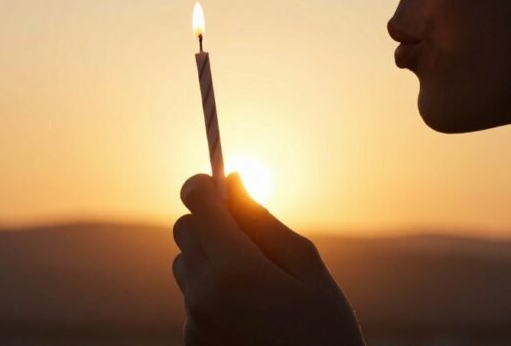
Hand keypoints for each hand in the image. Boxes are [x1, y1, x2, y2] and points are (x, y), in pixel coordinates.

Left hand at [172, 172, 365, 345]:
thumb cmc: (326, 336)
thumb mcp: (308, 272)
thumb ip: (265, 222)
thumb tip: (235, 181)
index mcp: (234, 270)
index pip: (195, 203)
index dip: (205, 185)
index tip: (220, 184)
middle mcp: (202, 297)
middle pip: (184, 232)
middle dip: (211, 225)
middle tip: (252, 240)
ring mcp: (192, 328)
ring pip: (186, 268)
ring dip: (211, 263)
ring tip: (259, 290)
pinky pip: (192, 304)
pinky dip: (213, 298)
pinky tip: (251, 319)